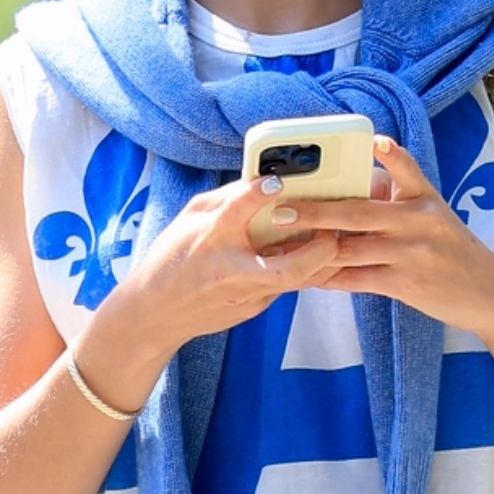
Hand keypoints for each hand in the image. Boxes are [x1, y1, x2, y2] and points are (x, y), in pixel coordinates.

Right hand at [73, 169, 358, 405]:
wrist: (156, 314)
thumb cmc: (171, 258)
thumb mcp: (189, 219)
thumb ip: (226, 199)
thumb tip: (264, 179)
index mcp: (210, 238)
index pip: (235, 212)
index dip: (258, 194)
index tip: (278, 181)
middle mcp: (231, 269)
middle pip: (285, 267)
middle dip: (319, 249)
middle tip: (335, 227)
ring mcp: (245, 294)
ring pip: (297, 280)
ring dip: (324, 259)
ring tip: (337, 236)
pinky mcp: (254, 307)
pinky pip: (288, 284)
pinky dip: (305, 267)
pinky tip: (317, 252)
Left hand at [305, 139, 493, 389]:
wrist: (488, 294)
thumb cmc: (452, 251)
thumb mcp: (434, 217)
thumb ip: (397, 201)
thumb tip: (353, 188)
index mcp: (425, 197)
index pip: (405, 167)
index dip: (388, 154)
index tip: (370, 140)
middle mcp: (418, 220)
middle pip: (358, 210)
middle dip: (317, 210)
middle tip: (282, 208)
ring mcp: (411, 252)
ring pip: (351, 248)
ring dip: (314, 248)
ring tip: (282, 245)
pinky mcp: (405, 283)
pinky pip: (358, 279)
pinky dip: (330, 278)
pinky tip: (308, 277)